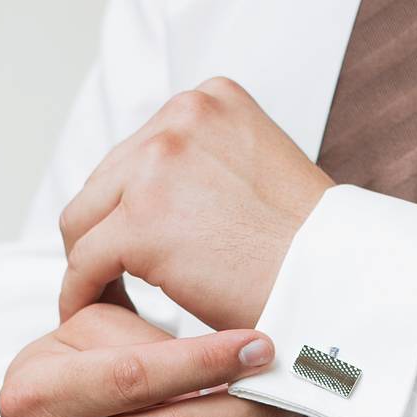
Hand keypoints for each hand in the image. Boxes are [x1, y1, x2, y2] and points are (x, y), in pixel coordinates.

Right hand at [0, 303, 314, 416]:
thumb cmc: (65, 391)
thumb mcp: (77, 338)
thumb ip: (140, 332)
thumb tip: (225, 353)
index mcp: (38, 401)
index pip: (137, 378)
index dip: (207, 360)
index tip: (259, 347)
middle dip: (249, 406)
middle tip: (285, 382)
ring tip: (288, 413)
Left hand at [57, 77, 334, 330]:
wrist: (335, 283)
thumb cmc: (310, 250)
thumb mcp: (262, 171)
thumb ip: (211, 169)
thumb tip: (170, 198)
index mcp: (210, 100)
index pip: (140, 150)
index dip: (131, 203)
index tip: (135, 242)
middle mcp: (180, 119)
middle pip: (106, 180)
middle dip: (106, 231)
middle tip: (113, 277)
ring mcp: (156, 166)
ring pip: (84, 220)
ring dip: (90, 261)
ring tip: (103, 297)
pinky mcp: (141, 223)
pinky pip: (85, 263)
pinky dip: (81, 293)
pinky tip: (87, 316)